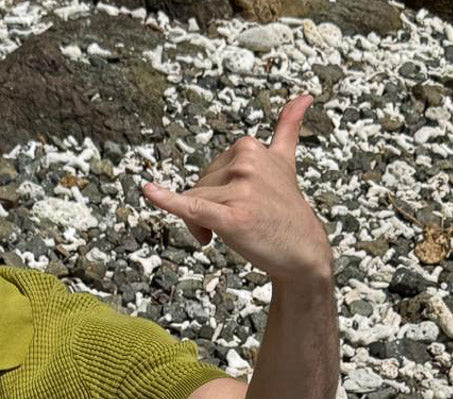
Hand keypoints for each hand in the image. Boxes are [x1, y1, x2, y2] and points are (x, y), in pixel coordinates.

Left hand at [140, 94, 331, 282]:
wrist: (301, 247)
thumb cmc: (286, 209)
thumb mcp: (286, 162)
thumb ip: (288, 129)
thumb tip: (305, 96)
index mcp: (249, 147)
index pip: (208, 170)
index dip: (211, 193)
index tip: (231, 206)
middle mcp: (244, 164)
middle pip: (196, 187)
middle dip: (204, 210)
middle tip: (231, 225)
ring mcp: (238, 190)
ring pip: (192, 204)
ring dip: (200, 225)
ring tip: (230, 233)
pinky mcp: (231, 217)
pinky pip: (189, 207)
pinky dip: (166, 200)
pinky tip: (148, 191)